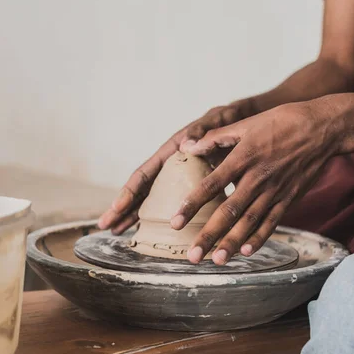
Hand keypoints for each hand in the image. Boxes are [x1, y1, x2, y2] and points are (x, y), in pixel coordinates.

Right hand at [98, 99, 256, 234]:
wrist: (249, 123)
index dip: (128, 192)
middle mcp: (170, 167)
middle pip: (141, 191)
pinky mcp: (192, 187)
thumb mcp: (219, 120)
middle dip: (122, 209)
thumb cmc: (232, 120)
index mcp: (172, 152)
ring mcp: (179, 179)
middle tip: (103, 227)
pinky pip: (171, 205)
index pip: (144, 174)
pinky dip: (159, 219)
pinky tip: (150, 233)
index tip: (115, 208)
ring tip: (116, 233)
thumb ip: (204, 130)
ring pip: (151, 201)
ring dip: (133, 217)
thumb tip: (186, 143)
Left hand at [173, 101, 338, 263]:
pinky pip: (272, 222)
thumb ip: (214, 138)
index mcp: (243, 158)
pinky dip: (260, 237)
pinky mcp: (289, 198)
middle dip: (209, 235)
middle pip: (229, 211)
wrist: (324, 128)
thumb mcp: (246, 124)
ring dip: (232, 242)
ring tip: (216, 260)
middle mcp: (258, 178)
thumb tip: (185, 146)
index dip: (192, 204)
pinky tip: (246, 252)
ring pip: (250, 221)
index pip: (211, 185)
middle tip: (192, 255)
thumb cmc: (281, 122)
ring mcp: (275, 191)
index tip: (176, 222)